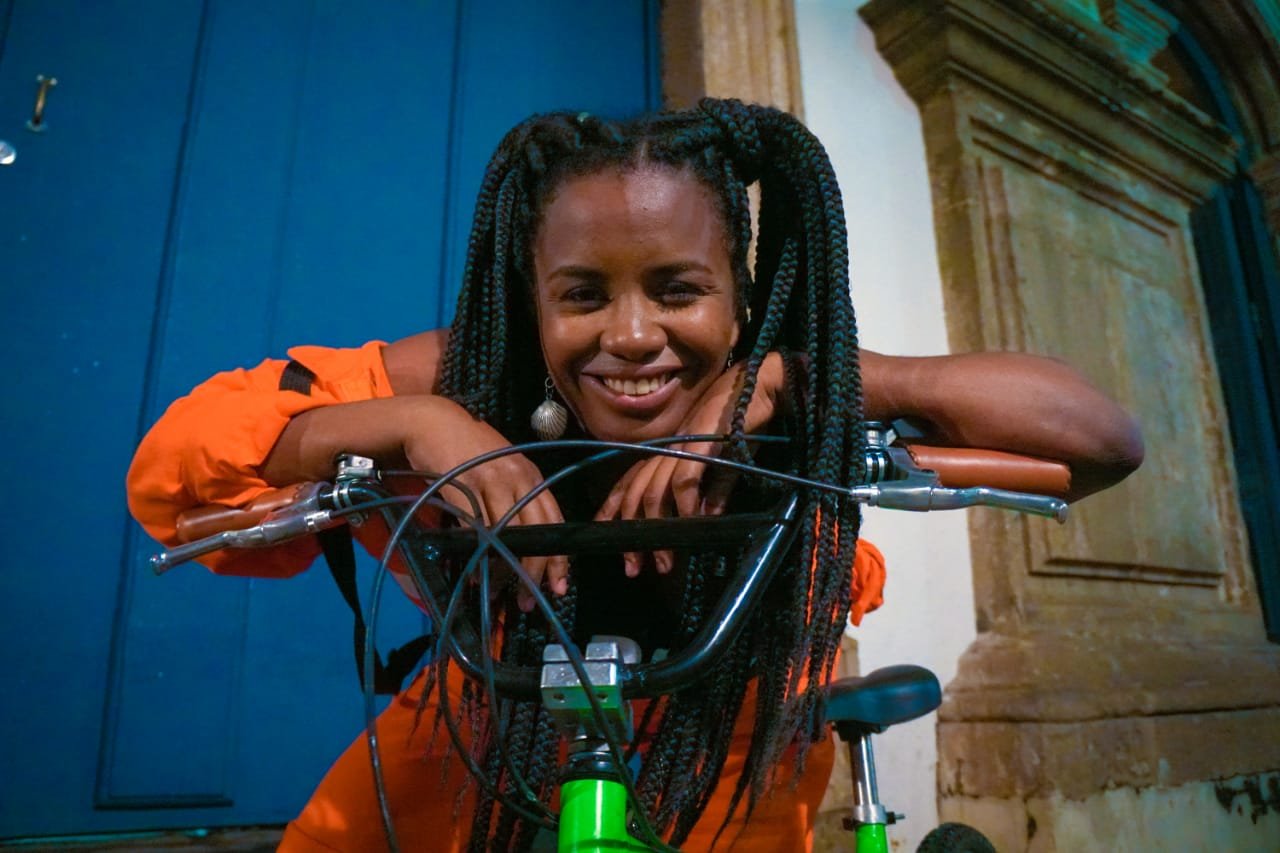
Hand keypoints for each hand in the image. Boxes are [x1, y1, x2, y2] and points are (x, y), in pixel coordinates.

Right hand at [400, 397, 567, 611]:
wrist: (433, 422)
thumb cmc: (468, 448)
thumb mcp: (502, 467)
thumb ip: (517, 496)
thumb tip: (524, 542)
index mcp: (531, 475)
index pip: (555, 520)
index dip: (559, 556)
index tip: (559, 585)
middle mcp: (517, 477)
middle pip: (537, 531)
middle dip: (536, 570)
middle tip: (528, 600)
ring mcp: (490, 481)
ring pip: (507, 535)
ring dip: (503, 569)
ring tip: (498, 592)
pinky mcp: (463, 486)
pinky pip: (476, 528)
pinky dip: (477, 554)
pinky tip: (474, 573)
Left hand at [595, 352, 785, 575]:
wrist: (763, 386)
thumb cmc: (744, 421)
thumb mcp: (724, 461)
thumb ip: (713, 489)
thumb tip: (707, 518)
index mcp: (667, 450)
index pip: (629, 482)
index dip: (612, 511)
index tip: (611, 542)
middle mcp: (667, 448)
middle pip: (636, 495)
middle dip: (631, 535)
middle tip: (633, 568)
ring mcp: (682, 446)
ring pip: (654, 494)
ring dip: (657, 532)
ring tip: (664, 562)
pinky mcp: (702, 444)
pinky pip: (684, 481)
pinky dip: (685, 506)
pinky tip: (692, 526)